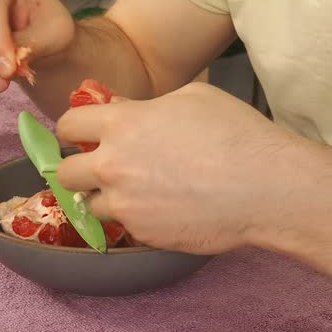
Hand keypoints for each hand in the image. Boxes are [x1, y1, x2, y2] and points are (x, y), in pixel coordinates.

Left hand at [56, 82, 304, 253]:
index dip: (73, 130)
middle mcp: (112, 166)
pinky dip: (135, 218)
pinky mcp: (142, 233)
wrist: (266, 187)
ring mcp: (125, 204)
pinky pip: (124, 226)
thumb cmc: (235, 133)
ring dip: (104, 198)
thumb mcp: (191, 98)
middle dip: (77, 169)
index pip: (67, 125)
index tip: (82, 135)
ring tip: (135, 193)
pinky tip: (162, 209)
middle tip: (100, 168)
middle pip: (65, 173)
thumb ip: (144, 105)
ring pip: (90, 204)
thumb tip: (118, 108)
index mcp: (120, 124)